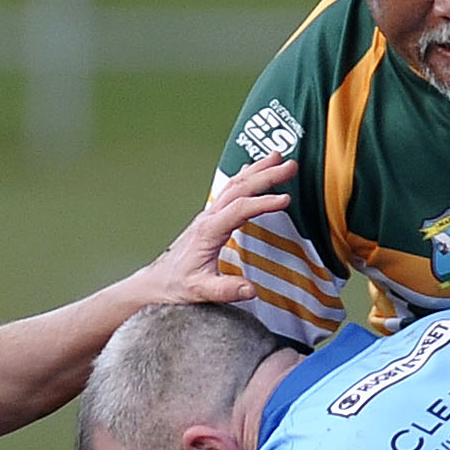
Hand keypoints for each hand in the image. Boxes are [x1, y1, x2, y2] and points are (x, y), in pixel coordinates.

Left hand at [122, 154, 298, 308]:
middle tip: (290, 166)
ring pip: (235, 184)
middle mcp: (209, 218)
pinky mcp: (211, 218)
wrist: (158, 282)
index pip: (240, 209)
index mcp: (209, 231)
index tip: (286, 200)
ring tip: (278, 157)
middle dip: (266, 175)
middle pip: (240, 188)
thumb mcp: (201, 291)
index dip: (264, 202)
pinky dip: (246, 177)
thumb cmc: (178, 284)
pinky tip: (254, 170)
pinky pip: (230, 190)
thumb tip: (250, 289)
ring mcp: (210, 215)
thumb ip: (226, 289)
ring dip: (257, 170)